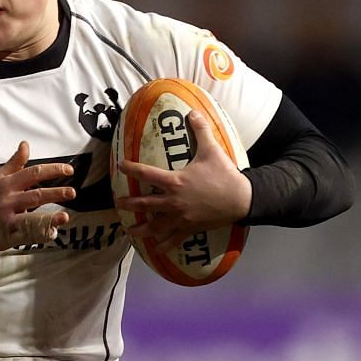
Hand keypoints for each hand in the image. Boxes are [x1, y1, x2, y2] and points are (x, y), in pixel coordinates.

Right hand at [0, 141, 74, 251]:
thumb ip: (14, 163)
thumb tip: (25, 145)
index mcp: (7, 184)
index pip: (33, 173)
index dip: (52, 170)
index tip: (67, 170)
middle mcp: (7, 200)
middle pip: (35, 194)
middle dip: (55, 193)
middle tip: (71, 192)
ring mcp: (7, 218)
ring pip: (30, 216)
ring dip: (49, 217)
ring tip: (64, 216)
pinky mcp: (8, 234)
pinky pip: (26, 235)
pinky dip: (40, 234)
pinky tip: (52, 232)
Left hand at [116, 111, 250, 246]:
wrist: (241, 199)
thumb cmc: (225, 174)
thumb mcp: (212, 150)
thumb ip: (201, 130)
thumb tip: (193, 111)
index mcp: (175, 182)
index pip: (147, 174)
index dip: (131, 169)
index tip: (120, 166)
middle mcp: (173, 201)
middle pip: (145, 204)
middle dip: (129, 204)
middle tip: (118, 204)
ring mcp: (180, 217)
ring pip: (155, 226)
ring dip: (141, 228)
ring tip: (130, 230)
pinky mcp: (190, 228)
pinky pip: (173, 239)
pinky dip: (163, 245)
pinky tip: (155, 249)